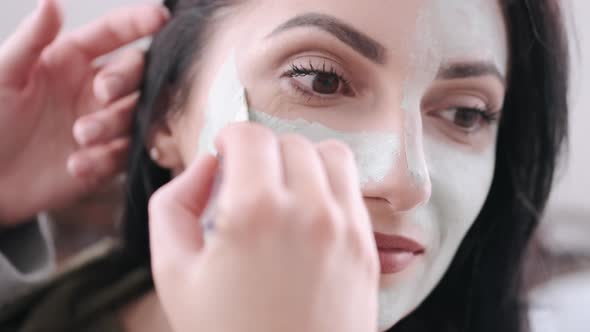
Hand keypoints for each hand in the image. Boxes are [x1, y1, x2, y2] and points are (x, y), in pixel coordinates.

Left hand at [0, 0, 168, 223]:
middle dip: (124, 79)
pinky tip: (76, 165)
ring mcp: (103, 124)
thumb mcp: (3, 76)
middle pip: (135, 73)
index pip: (112, 33)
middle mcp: (93, 89)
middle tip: (103, 93)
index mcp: (70, 60)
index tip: (161, 16)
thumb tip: (52, 2)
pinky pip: (124, 155)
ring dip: (114, 123)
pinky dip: (106, 159)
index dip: (138, 22)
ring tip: (79, 136)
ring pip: (135, 115)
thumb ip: (31, 41)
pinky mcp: (106, 159)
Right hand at [149, 124, 378, 331]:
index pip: (249, 135)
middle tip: (245, 184)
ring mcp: (345, 226)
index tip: (223, 156)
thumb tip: (208, 166)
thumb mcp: (173, 273)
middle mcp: (308, 209)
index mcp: (255, 211)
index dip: (229, 139)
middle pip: (287, 142)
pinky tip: (307, 212)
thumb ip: (174, 203)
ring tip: (280, 191)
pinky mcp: (366, 246)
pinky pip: (351, 188)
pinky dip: (328, 184)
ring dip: (300, 161)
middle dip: (261, 153)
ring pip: (327, 154)